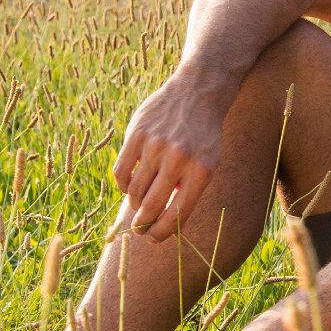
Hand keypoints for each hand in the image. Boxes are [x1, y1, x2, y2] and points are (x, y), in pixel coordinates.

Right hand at [111, 73, 221, 240]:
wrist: (197, 92)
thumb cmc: (203, 136)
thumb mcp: (209, 164)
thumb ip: (190, 193)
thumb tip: (169, 228)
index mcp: (202, 171)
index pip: (177, 215)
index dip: (162, 233)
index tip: (154, 238)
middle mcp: (179, 159)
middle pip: (151, 207)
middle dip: (143, 224)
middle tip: (140, 229)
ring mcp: (156, 145)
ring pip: (134, 191)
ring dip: (135, 203)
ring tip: (140, 202)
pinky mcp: (136, 134)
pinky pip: (121, 172)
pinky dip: (123, 185)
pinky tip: (130, 185)